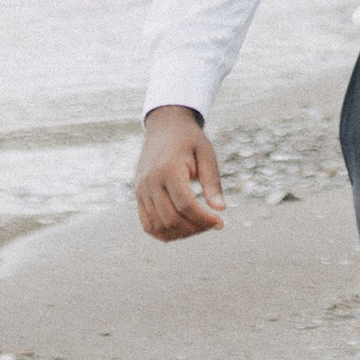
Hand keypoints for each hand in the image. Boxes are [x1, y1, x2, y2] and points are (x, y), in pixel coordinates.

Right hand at [135, 104, 225, 241]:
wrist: (164, 126)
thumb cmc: (189, 139)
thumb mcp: (206, 154)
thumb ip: (212, 182)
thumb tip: (220, 209)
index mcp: (169, 169)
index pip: (185, 205)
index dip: (204, 219)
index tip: (220, 223)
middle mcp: (151, 181)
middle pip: (172, 218)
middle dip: (195, 228)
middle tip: (212, 224)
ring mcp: (142, 189)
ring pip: (159, 226)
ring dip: (181, 233)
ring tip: (199, 226)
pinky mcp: (138, 195)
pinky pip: (148, 224)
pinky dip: (164, 233)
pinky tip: (182, 230)